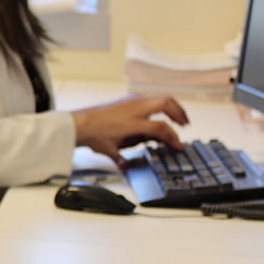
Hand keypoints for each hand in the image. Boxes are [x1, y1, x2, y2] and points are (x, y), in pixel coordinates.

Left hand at [71, 95, 188, 166]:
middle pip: (166, 104)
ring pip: (160, 98)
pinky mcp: (128, 99)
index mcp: (132, 123)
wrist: (78, 123)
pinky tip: (159, 114)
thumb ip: (121, 159)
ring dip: (172, 107)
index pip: (160, 128)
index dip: (172, 138)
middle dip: (180, 114)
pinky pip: (150, 98)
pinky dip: (160, 105)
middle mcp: (134, 109)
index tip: (177, 146)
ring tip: (177, 118)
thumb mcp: (109, 150)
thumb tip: (126, 165)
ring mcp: (132, 101)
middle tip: (185, 125)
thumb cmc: (92, 135)